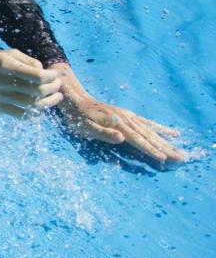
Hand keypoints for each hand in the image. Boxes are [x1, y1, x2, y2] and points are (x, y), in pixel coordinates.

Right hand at [0, 49, 62, 115]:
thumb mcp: (9, 53)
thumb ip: (29, 61)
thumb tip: (46, 73)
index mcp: (5, 66)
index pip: (36, 76)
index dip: (51, 77)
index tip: (57, 75)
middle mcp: (2, 82)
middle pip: (36, 91)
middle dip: (53, 89)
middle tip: (58, 85)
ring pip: (31, 105)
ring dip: (48, 102)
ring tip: (56, 97)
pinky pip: (20, 115)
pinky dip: (34, 113)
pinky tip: (41, 107)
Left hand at [56, 80, 185, 162]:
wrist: (75, 99)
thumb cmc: (77, 117)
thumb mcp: (85, 127)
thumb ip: (104, 133)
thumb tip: (122, 138)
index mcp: (117, 123)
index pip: (137, 139)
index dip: (150, 149)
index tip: (164, 158)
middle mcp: (126, 119)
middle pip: (149, 136)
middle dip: (165, 148)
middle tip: (181, 158)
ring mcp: (129, 116)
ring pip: (151, 131)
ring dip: (167, 141)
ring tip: (181, 151)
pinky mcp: (129, 115)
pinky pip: (148, 123)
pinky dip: (161, 128)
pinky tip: (173, 133)